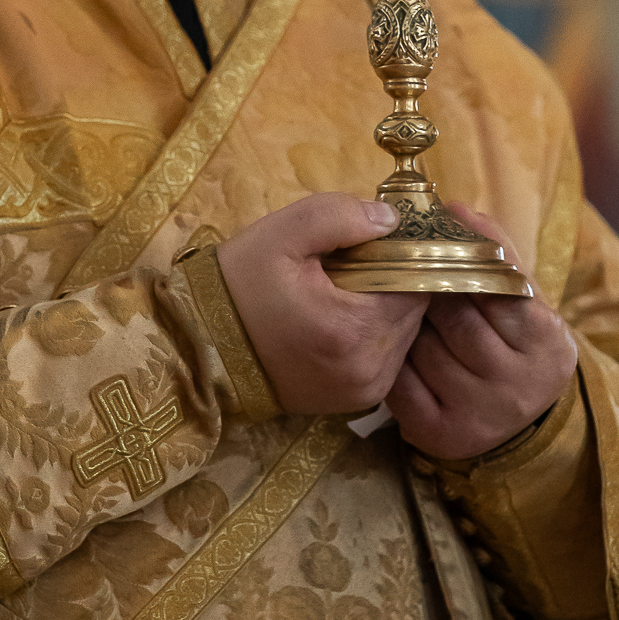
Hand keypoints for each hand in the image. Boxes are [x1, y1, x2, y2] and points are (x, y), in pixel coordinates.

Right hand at [216, 195, 426, 416]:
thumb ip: (340, 216)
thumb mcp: (281, 234)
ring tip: (349, 287)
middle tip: (360, 259)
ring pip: (406, 335)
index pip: (418, 282)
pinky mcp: (355, 403)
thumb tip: (392, 219)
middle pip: (415, 311)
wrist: (200, 349)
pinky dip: (376, 333)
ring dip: (388, 308)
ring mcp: (365, 392)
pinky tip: (345, 316)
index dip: (408, 253)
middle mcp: (370, 369)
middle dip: (396, 280)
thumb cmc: (239, 286)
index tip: (384, 237)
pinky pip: (388, 358)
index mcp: (355, 328)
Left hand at [385, 204, 576, 459]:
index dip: (462, 262)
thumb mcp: (524, 297)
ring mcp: (479, 414)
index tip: (436, 240)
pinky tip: (391, 342)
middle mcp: (518, 385)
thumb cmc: (516, 340)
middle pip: (454, 319)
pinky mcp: (440, 434)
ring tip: (397, 302)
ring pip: (422, 347)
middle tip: (406, 265)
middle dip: (427, 288)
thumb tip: (454, 207)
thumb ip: (495, 250)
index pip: (497, 290)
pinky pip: (400, 382)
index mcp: (547, 343)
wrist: (525, 421)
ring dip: (404, 320)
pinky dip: (391, 357)